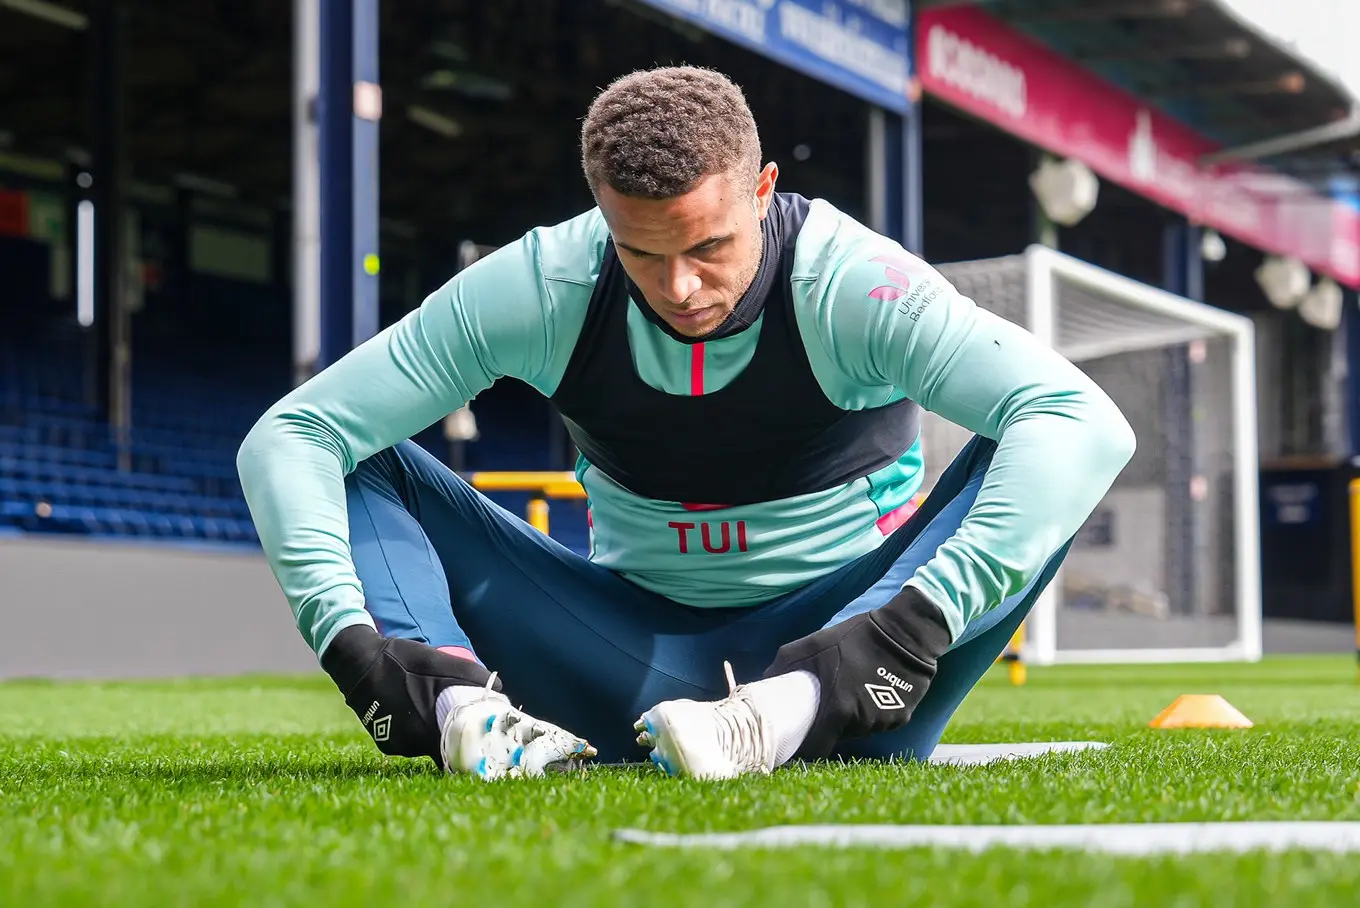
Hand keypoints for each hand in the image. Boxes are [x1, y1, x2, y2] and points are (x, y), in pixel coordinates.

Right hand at [320, 624, 498, 762]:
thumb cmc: (400, 662)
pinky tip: (419, 710)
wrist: (358, 662)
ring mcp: (394, 744)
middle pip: (441, 747)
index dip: (471, 749)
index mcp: (425, 731)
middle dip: (454, 738)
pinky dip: (417, 729)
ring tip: (441, 712)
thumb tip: (499, 686)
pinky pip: (409, 738)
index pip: (456, 754)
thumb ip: (469, 675)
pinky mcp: (383, 738)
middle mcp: (409, 745)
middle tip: (467, 723)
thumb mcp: (437, 662)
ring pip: (424, 743)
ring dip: (434, 731)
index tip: (484, 744)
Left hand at [762, 585, 952, 758]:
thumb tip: (764, 678)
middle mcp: (862, 722)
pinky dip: (873, 712)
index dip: (807, 746)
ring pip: (860, 729)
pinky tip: (872, 689)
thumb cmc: (856, 638)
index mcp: (838, 708)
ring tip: (850, 691)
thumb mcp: (815, 643)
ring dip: (852, 718)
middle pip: (839, 736)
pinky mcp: (902, 717)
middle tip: (825, 705)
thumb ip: (786, 664)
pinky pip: (880, 722)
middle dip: (829, 725)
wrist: (906, 633)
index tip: (800, 737)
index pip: (817, 748)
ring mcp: (884, 722)